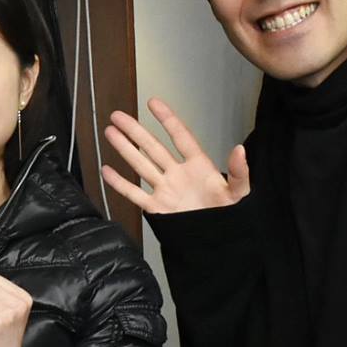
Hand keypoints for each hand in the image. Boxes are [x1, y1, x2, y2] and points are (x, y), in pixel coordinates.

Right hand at [101, 98, 250, 214]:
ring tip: (110, 132)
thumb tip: (239, 150)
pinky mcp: (157, 209)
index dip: (167, 119)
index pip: (180, 137)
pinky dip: (120, 184)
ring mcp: (166, 190)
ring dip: (125, 149)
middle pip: (152, 147)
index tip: (153, 103)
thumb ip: (238, 172)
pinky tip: (107, 171)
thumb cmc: (231, 216)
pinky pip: (135, 194)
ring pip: (140, 165)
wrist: (222, 242)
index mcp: (198, 166)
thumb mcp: (239, 192)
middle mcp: (178, 174)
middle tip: (118, 116)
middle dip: (135, 131)